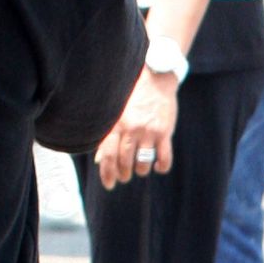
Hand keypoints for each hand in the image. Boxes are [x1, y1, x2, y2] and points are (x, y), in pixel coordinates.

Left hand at [96, 68, 178, 187]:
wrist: (156, 77)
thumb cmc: (132, 96)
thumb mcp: (116, 113)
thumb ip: (107, 135)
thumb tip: (99, 161)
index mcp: (116, 124)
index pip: (108, 156)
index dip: (107, 174)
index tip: (109, 185)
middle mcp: (131, 129)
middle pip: (124, 163)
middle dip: (124, 175)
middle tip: (125, 177)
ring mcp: (148, 131)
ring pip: (142, 164)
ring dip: (141, 171)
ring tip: (140, 169)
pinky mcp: (164, 132)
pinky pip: (164, 158)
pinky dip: (162, 167)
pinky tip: (159, 167)